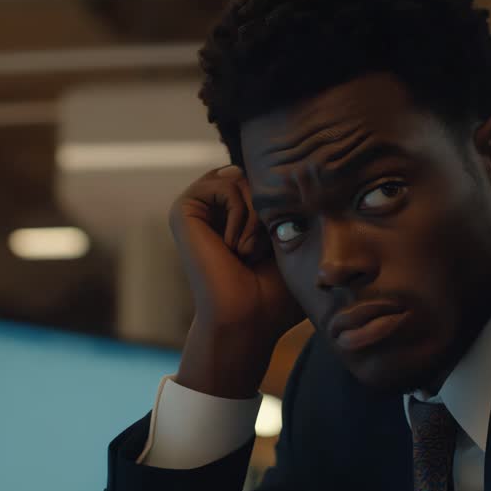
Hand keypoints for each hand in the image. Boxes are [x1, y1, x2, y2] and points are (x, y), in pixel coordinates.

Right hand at [169, 165, 302, 397]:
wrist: (249, 319)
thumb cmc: (276, 293)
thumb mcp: (294, 240)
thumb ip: (294, 205)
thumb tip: (306, 171)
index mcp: (235, 212)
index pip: (269, 180)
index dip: (283, 206)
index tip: (273, 250)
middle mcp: (214, 206)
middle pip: (256, 175)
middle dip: (269, 210)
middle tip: (260, 251)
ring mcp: (198, 206)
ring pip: (242, 177)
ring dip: (256, 216)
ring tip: (248, 251)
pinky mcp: (184, 208)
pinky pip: (226, 184)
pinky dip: (240, 215)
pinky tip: (234, 247)